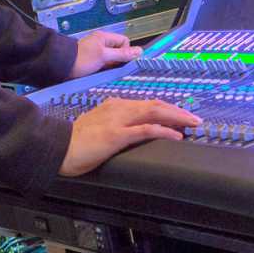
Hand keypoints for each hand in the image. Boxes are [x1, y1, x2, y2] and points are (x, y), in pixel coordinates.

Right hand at [59, 98, 200, 175]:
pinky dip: (164, 131)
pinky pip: (146, 130)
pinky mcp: (117, 134)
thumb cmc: (76, 141)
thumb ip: (112, 122)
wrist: (57, 147)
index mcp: (115, 106)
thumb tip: (129, 128)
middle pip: (156, 105)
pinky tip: (176, 135)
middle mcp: (120, 108)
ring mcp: (118, 120)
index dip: (168, 110)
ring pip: (155, 113)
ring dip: (177, 118)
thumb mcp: (97, 125)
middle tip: (195, 119)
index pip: (148, 104)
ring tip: (192, 124)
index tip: (182, 116)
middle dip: (178, 111)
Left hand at [68, 30, 141, 78]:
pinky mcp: (93, 62)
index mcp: (104, 37)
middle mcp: (102, 43)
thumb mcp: (104, 56)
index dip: (126, 51)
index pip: (124, 41)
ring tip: (107, 72)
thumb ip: (122, 54)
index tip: (121, 61)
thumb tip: (140, 51)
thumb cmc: (82, 59)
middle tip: (114, 68)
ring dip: (112, 66)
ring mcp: (97, 53)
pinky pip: (105, 65)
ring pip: (113, 59)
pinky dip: (106, 69)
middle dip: (119, 60)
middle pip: (119, 51)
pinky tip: (102, 74)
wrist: (62, 67)